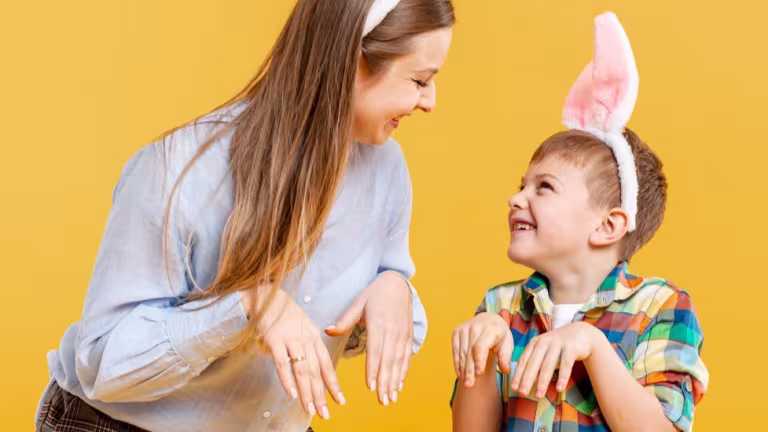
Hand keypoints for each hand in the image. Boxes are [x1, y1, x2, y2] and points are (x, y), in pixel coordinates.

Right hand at [240, 288, 342, 419]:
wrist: (266, 294)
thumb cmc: (283, 314)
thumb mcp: (301, 327)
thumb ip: (307, 346)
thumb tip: (311, 368)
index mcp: (314, 337)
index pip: (327, 364)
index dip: (333, 384)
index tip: (340, 400)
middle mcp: (305, 339)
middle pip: (316, 371)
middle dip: (322, 395)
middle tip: (326, 413)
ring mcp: (290, 339)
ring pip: (302, 370)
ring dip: (307, 392)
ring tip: (311, 409)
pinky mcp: (274, 340)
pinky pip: (282, 364)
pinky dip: (287, 380)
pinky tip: (292, 394)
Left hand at [325, 272, 412, 405]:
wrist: (398, 284)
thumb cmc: (375, 293)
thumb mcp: (358, 302)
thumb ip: (345, 319)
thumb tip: (327, 331)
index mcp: (377, 322)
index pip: (375, 350)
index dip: (373, 368)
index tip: (370, 386)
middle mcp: (392, 330)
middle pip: (388, 360)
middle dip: (385, 382)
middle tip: (382, 401)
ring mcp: (402, 334)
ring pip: (399, 361)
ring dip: (395, 381)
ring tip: (391, 398)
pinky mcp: (408, 336)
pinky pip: (407, 357)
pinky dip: (403, 372)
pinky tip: (399, 385)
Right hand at [451, 312, 513, 387]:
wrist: (489, 320)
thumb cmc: (499, 335)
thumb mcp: (507, 344)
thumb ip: (505, 357)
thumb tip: (505, 371)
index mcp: (491, 328)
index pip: (481, 346)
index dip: (479, 360)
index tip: (479, 374)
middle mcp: (476, 326)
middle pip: (470, 351)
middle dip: (469, 369)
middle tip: (469, 385)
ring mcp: (464, 328)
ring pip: (462, 352)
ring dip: (463, 368)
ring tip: (466, 382)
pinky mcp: (457, 331)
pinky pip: (456, 350)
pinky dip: (457, 362)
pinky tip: (460, 374)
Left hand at [511, 321, 602, 397]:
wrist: (581, 333)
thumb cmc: (558, 346)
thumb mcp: (544, 350)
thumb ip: (534, 361)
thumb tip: (522, 382)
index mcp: (534, 343)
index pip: (524, 360)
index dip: (518, 374)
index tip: (513, 388)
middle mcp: (544, 342)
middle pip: (533, 363)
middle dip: (527, 379)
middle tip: (522, 393)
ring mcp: (557, 344)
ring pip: (548, 365)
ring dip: (542, 381)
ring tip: (539, 396)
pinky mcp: (571, 348)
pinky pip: (566, 364)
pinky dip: (562, 377)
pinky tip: (559, 388)